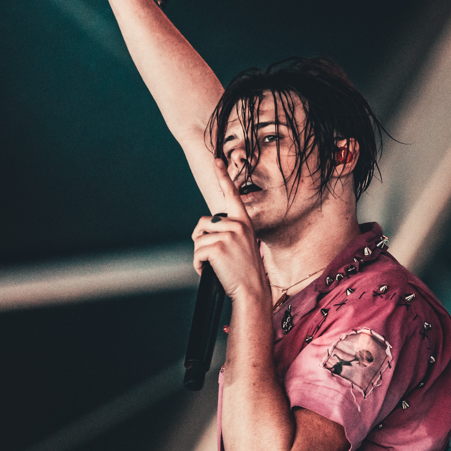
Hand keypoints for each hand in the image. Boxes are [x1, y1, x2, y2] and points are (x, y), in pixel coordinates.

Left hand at [191, 160, 270, 303]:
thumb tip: (207, 228)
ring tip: (213, 265)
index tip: (216, 161)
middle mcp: (238, 224)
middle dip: (201, 239)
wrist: (253, 290)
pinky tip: (207, 271)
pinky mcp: (218, 247)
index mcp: (244, 221)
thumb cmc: (246, 271)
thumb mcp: (243, 244)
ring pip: (198, 239)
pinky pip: (197, 252)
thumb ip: (230, 231)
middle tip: (210, 254)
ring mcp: (228, 235)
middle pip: (203, 223)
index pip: (232, 195)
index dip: (223, 176)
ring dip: (200, 255)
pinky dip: (198, 265)